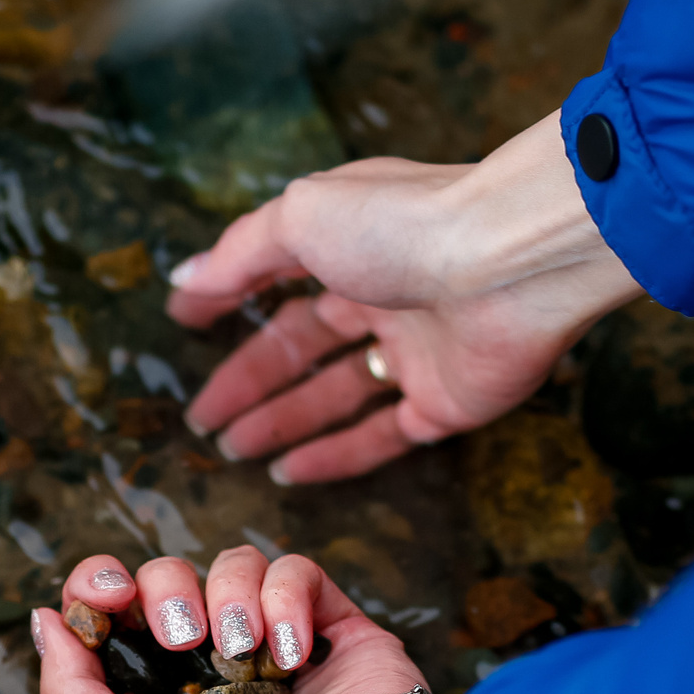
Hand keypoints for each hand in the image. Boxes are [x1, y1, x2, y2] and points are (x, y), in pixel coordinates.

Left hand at [32, 547, 434, 693]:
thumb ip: (67, 691)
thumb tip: (45, 622)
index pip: (111, 613)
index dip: (98, 588)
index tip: (108, 595)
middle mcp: (210, 667)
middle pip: (164, 577)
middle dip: (166, 593)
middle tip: (183, 638)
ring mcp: (269, 640)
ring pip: (229, 566)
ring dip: (231, 599)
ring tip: (247, 650)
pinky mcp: (326, 621)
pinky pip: (292, 568)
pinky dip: (287, 600)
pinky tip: (292, 652)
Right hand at [168, 111, 642, 483]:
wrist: (508, 264)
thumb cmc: (402, 225)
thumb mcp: (301, 219)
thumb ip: (241, 254)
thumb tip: (185, 279)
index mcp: (353, 243)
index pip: (280, 280)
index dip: (232, 304)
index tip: (187, 329)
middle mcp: (385, 296)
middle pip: (304, 347)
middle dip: (250, 383)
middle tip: (202, 421)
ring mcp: (418, 353)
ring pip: (338, 396)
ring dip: (283, 423)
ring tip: (231, 449)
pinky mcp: (448, 403)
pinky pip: (384, 437)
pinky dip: (336, 457)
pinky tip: (288, 473)